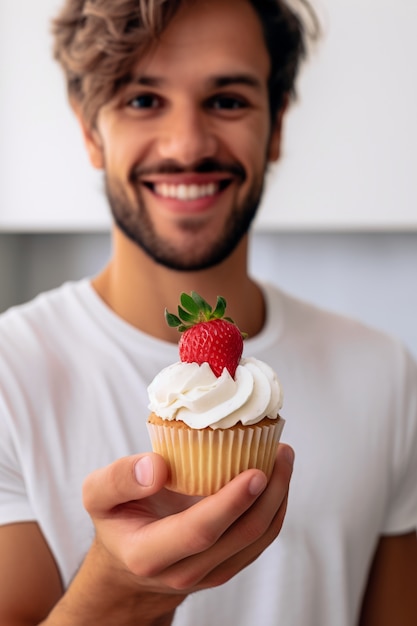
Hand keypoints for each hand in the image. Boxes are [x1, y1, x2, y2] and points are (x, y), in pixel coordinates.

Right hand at [83, 444, 293, 594]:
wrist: (126, 563)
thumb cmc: (116, 520)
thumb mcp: (96, 495)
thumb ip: (119, 478)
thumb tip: (156, 467)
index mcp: (149, 554)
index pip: (199, 532)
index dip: (232, 502)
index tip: (256, 471)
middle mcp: (184, 571)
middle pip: (241, 536)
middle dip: (270, 492)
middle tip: (282, 451)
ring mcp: (210, 573)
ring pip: (258, 539)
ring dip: (278, 497)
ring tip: (284, 457)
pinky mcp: (227, 565)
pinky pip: (259, 539)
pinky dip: (274, 506)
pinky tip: (275, 476)